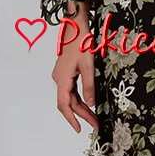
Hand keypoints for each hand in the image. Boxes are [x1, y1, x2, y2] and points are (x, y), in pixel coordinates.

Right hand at [52, 3, 98, 132]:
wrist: (75, 26)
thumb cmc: (81, 42)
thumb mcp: (88, 65)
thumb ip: (89, 85)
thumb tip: (91, 104)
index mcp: (62, 79)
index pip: (64, 105)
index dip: (71, 119)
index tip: (80, 129)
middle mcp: (59, 79)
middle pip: (69, 103)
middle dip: (82, 115)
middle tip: (96, 125)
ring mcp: (61, 76)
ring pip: (70, 97)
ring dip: (82, 107)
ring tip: (95, 117)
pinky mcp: (65, 72)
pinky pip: (71, 89)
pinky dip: (80, 98)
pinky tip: (89, 103)